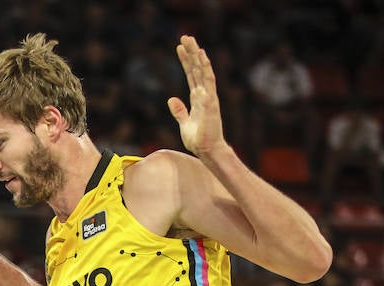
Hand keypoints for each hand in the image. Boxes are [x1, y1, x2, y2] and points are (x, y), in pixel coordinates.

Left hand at [167, 36, 227, 157]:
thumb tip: (172, 99)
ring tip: (197, 48)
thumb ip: (179, 111)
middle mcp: (205, 95)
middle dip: (192, 53)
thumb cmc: (198, 138)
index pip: (191, 74)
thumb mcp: (184, 123)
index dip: (186, 60)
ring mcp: (209, 100)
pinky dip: (206, 80)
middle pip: (198, 70)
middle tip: (186, 37)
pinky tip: (203, 67)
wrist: (207, 151)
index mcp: (198, 97)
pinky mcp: (211, 109)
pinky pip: (209, 91)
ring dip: (201, 61)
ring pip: (206, 76)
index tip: (180, 47)